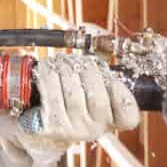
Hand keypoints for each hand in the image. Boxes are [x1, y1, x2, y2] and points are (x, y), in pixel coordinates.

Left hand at [23, 55, 138, 147]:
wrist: (37, 132)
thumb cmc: (67, 104)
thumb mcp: (89, 88)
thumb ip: (99, 64)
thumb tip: (98, 34)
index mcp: (111, 122)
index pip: (128, 115)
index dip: (121, 93)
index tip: (110, 80)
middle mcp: (95, 130)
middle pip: (97, 92)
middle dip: (84, 68)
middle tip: (74, 61)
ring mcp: (73, 130)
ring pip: (72, 89)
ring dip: (64, 67)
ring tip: (59, 62)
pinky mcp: (50, 126)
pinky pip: (51, 92)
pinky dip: (48, 74)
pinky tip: (45, 68)